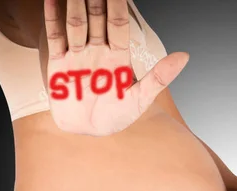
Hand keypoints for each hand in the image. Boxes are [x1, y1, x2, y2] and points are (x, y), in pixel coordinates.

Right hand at [43, 0, 189, 135]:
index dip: (118, 6)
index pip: (118, 25)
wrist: (88, 132)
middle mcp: (98, 51)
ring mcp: (78, 55)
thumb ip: (160, 77)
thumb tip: (184, 56)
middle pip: (97, 19)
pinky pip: (56, 38)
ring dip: (75, 4)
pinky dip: (52, 18)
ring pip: (77, 24)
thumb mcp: (140, 99)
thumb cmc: (115, 117)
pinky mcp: (58, 64)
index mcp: (118, 57)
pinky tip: (51, 0)